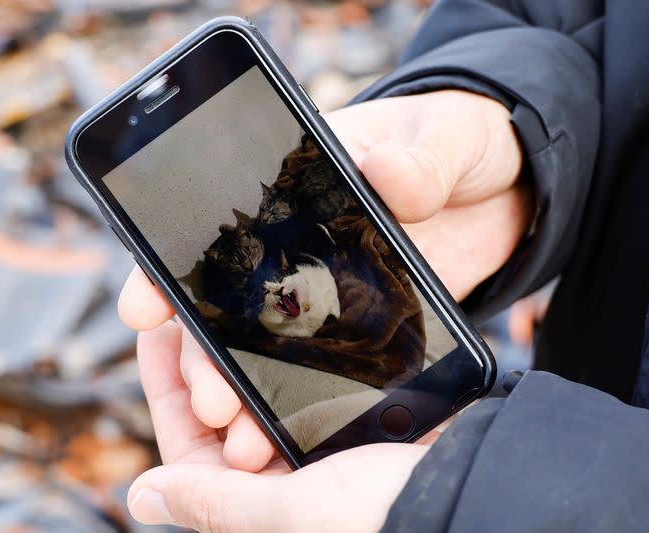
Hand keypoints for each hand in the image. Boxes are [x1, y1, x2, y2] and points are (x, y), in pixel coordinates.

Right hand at [119, 91, 527, 527]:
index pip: (214, 229)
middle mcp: (298, 245)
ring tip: (245, 440)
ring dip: (248, 391)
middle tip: (211, 402)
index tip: (144, 310)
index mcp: (294, 187)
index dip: (168, 269)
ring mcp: (329, 288)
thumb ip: (419, 158)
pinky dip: (301, 404)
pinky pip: (323, 367)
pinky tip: (291, 439)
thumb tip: (387, 175)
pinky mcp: (367, 321)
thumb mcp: (443, 136)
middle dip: (208, 357)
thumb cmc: (459, 139)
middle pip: (231, 305)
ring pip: (268, 345)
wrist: (504, 181)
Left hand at [126, 321, 432, 531]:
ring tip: (248, 340)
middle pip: (220, 410)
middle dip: (212, 372)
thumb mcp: (288, 513)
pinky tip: (288, 334)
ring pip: (260, 390)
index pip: (186, 443)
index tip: (156, 332)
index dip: (167, 387)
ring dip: (250, 361)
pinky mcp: (343, 426)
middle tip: (213, 342)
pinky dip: (291, 358)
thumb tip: (141, 497)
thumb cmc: (382, 519)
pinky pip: (299, 382)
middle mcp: (276, 481)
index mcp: (252, 508)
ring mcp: (310, 451)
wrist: (464, 494)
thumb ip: (215, 503)